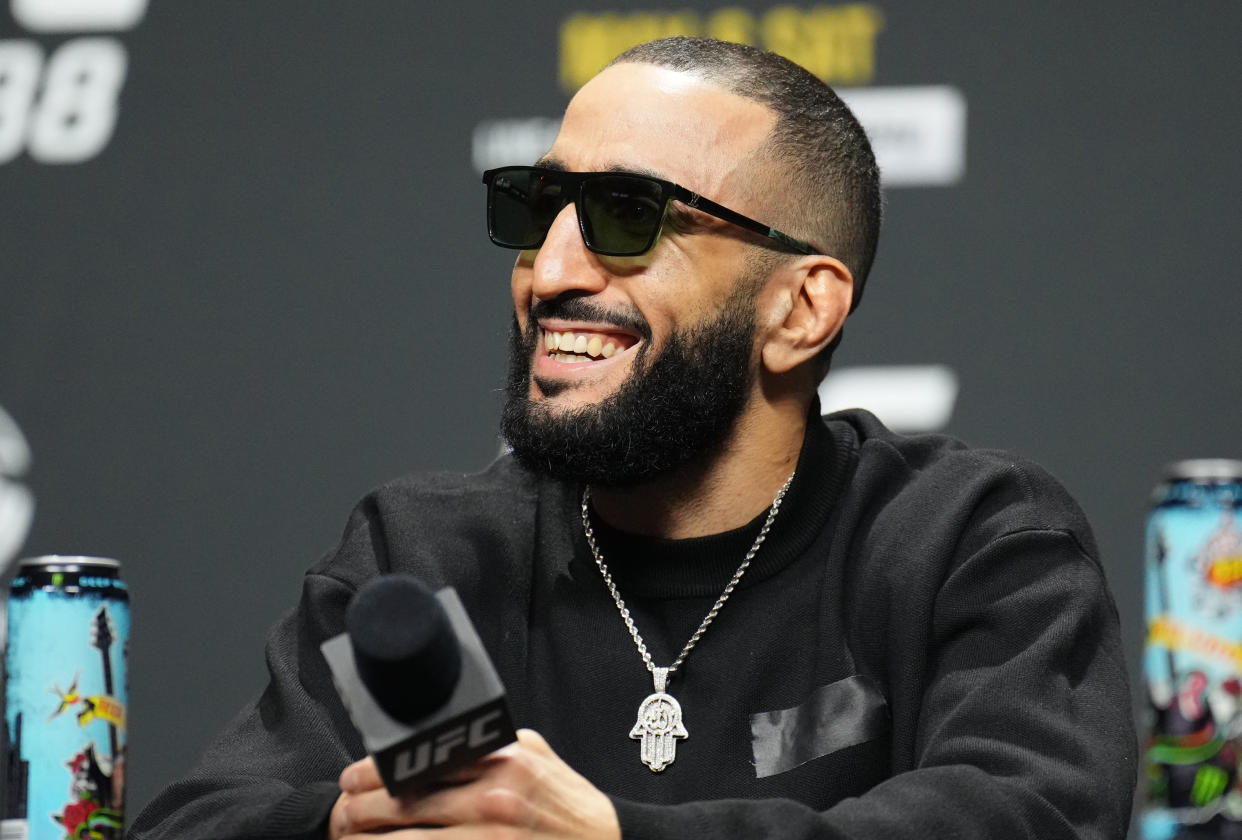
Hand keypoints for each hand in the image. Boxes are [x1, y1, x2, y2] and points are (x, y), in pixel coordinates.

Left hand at [329, 729, 620, 838]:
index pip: (427, 759)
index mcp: (505, 760)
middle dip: (366, 808)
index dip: (381, 770)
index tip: (355, 776)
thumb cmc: (570, 805)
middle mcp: (495, 796)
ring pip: (412, 838)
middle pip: (410, 801)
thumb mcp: (538, 758)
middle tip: (345, 811)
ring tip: (354, 839)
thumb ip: (495, 747)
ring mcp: (491, 835)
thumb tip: (446, 738)